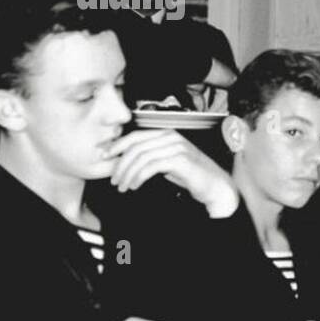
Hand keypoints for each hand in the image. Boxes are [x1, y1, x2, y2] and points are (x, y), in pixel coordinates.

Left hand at [106, 130, 238, 217]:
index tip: (104, 156)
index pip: (135, 136)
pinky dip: (139, 177)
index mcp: (167, 134)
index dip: (117, 145)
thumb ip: (151, 157)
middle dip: (120, 163)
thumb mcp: (167, 162)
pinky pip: (151, 166)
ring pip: (141, 157)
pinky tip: (135, 185)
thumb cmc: (192, 175)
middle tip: (113, 179)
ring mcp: (176, 147)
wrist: (215, 185)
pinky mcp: (180, 159)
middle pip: (135, 146)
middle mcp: (171, 137)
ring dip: (128, 173)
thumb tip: (126, 160)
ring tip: (123, 186)